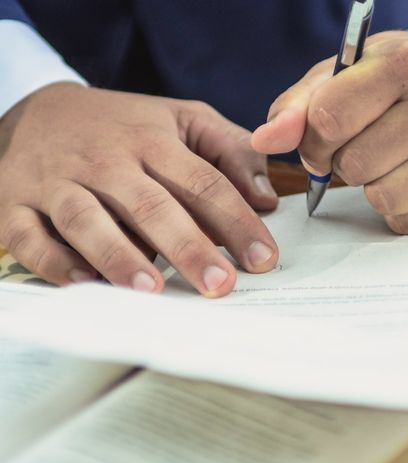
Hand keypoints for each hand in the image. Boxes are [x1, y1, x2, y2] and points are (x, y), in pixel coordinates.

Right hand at [0, 83, 278, 296]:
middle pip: (150, 205)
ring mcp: (57, 183)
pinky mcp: (16, 204)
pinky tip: (84, 284)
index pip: (203, 183)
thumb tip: (265, 199)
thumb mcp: (183, 120)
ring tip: (154, 290)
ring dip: (119, 257)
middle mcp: (105, 162)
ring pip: (87, 220)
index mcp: (152, 141)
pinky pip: (29, 237)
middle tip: (219, 284)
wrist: (39, 110)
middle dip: (188, 247)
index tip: (263, 259)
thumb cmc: (125, 125)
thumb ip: (231, 151)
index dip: (236, 221)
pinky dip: (54, 262)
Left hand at [252, 32, 407, 233]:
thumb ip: (299, 106)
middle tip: (360, 146)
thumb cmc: (398, 78)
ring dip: (371, 187)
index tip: (321, 139)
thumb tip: (266, 140)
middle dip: (343, 163)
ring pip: (383, 198)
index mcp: (405, 63)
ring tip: (386, 161)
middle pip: (354, 165)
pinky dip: (398, 208)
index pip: (329, 120)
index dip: (313, 139)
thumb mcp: (346, 74)